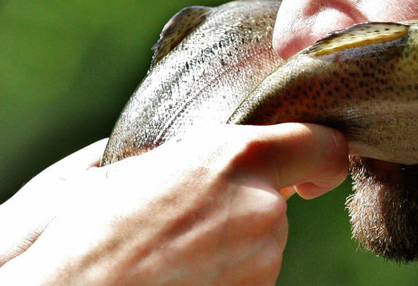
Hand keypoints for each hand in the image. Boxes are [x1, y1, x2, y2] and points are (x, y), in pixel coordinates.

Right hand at [0, 123, 348, 285]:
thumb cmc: (93, 228)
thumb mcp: (150, 162)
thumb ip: (208, 153)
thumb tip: (231, 152)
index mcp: (239, 158)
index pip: (324, 145)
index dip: (319, 155)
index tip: (306, 170)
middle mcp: (265, 208)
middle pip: (281, 199)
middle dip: (249, 204)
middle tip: (194, 214)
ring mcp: (263, 261)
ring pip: (263, 241)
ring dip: (233, 242)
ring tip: (175, 248)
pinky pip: (249, 275)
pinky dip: (224, 274)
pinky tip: (181, 274)